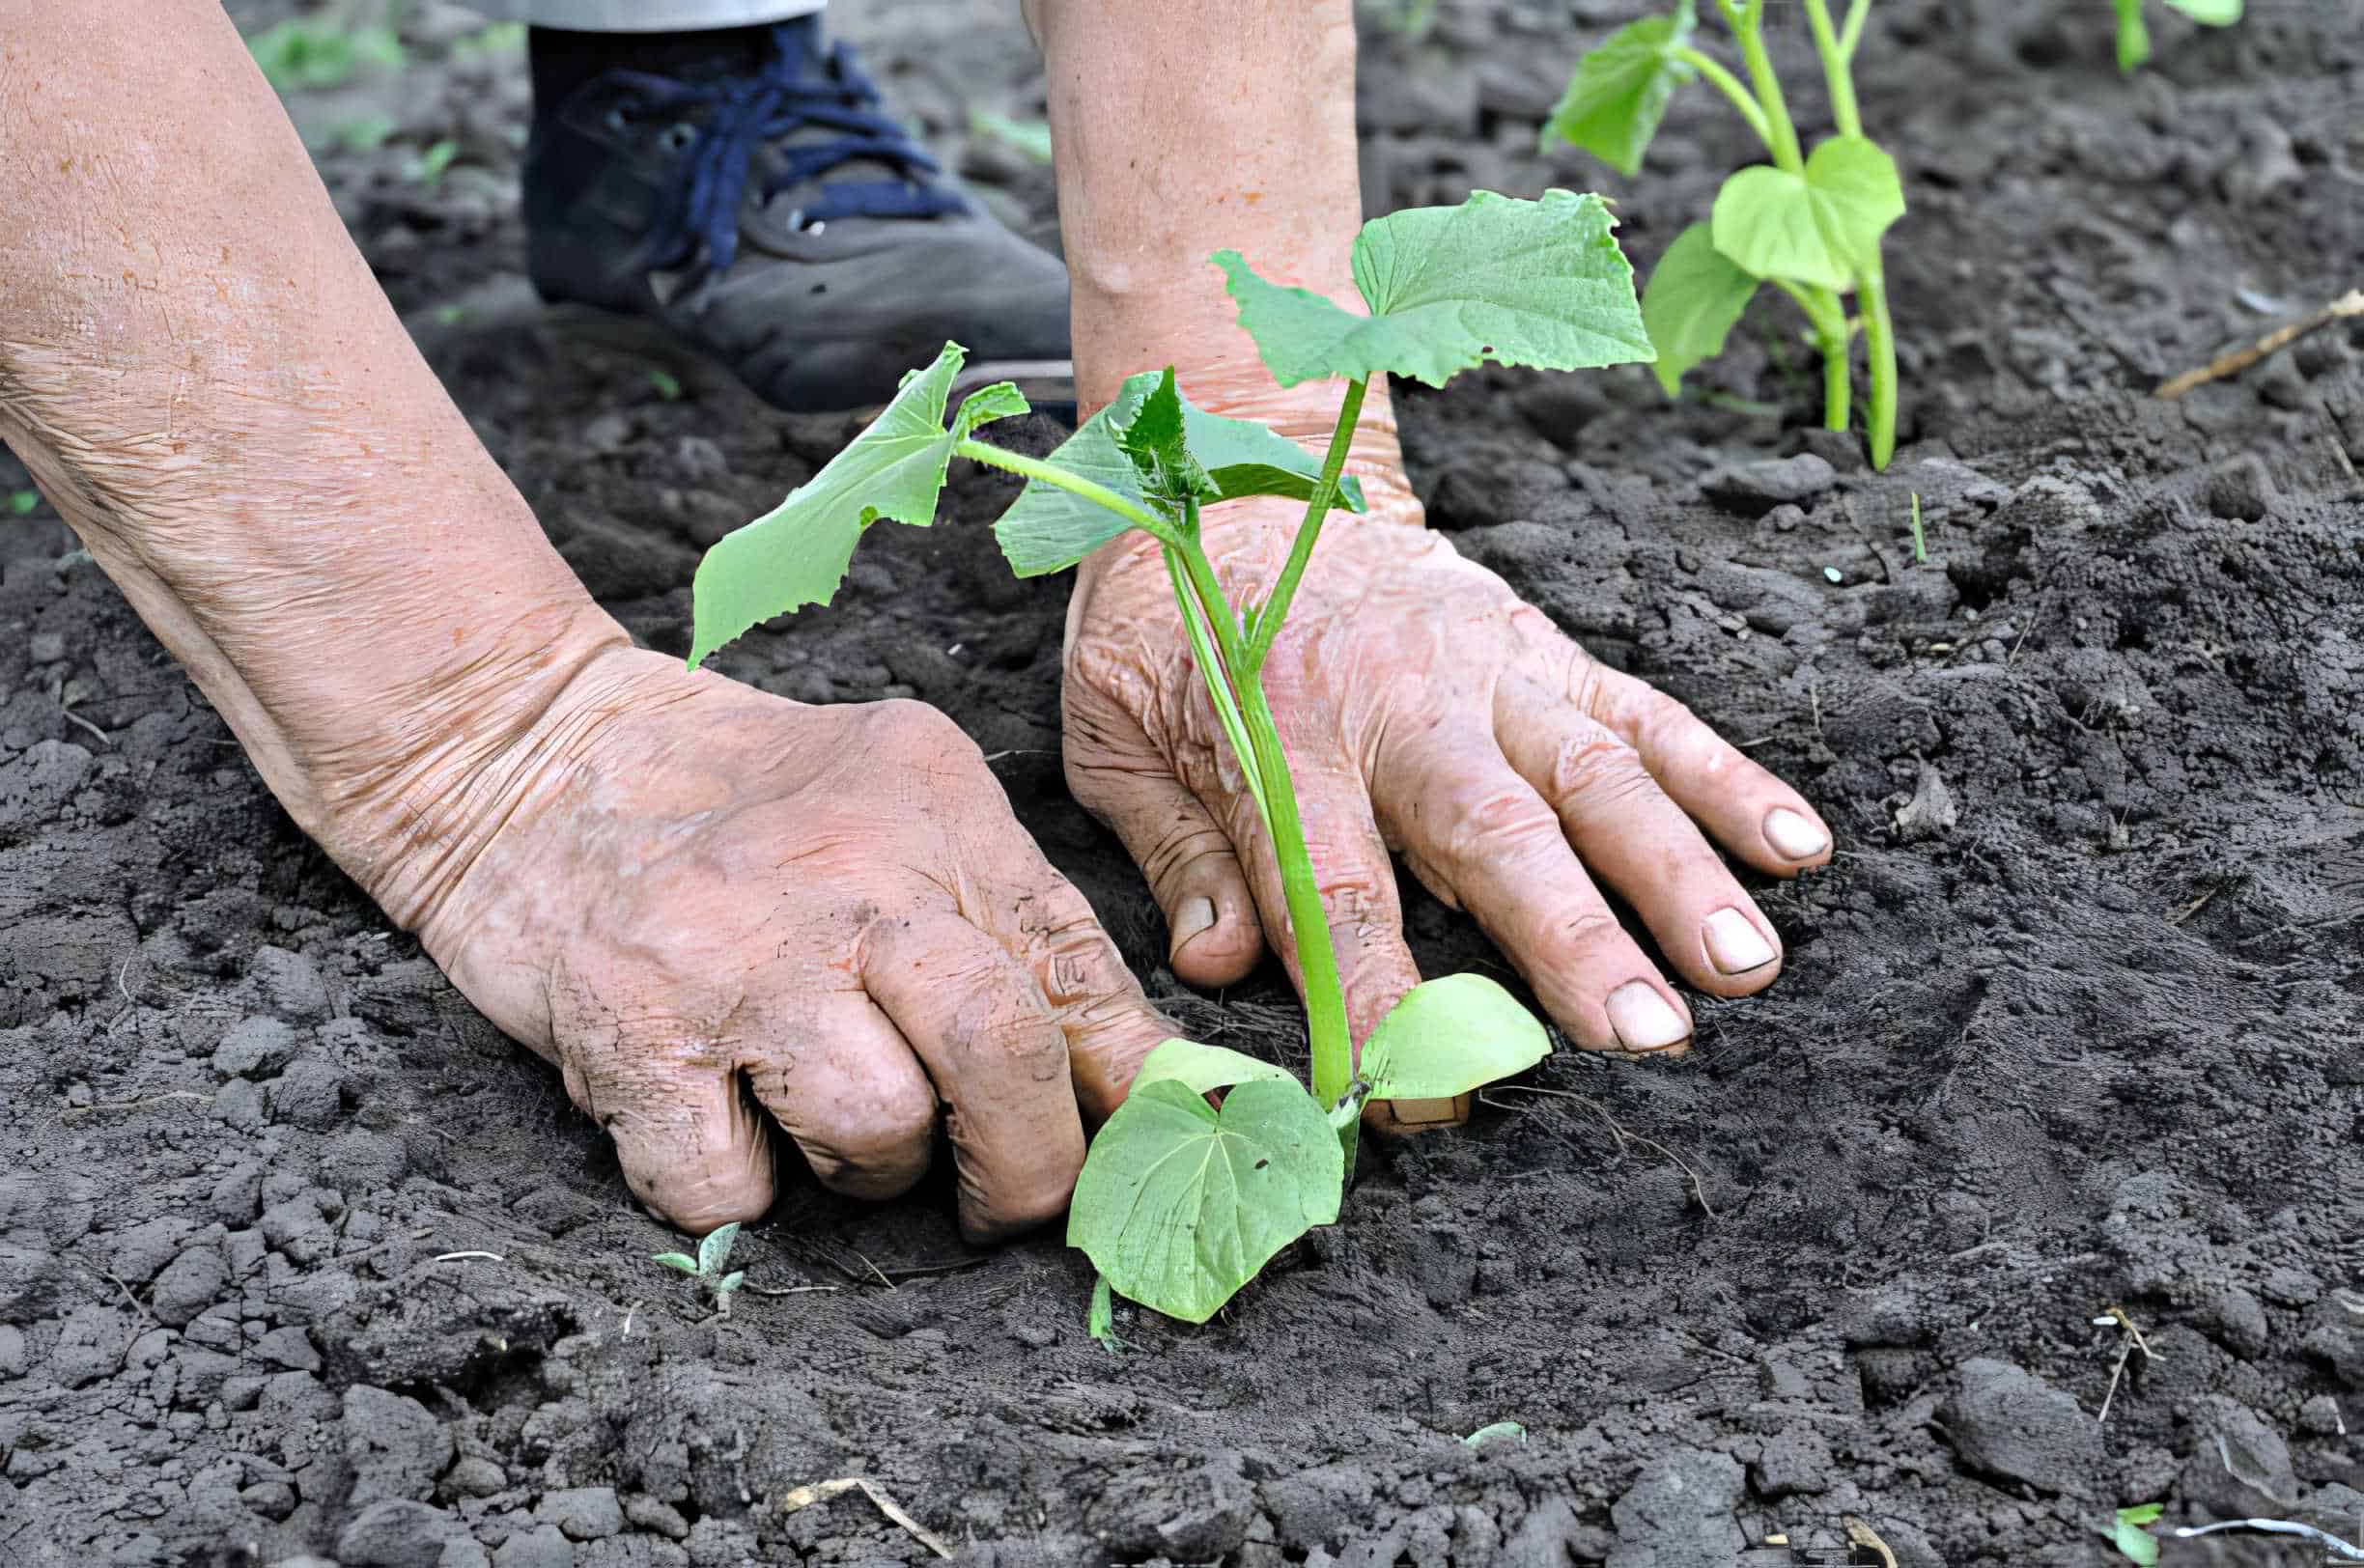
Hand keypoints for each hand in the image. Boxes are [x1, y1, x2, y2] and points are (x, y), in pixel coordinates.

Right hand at [384, 649, 1170, 1239]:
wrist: (526, 754)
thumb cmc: (740, 804)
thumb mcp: (901, 803)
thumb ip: (1013, 919)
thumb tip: (1139, 1074)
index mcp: (934, 811)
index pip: (1076, 967)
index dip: (1131, 1084)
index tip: (1140, 1145)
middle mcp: (847, 878)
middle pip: (1001, 1052)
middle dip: (1030, 1166)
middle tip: (1008, 1196)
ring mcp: (735, 959)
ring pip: (877, 1130)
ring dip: (871, 1171)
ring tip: (829, 1122)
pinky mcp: (630, 1035)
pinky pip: (728, 1190)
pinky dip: (739, 1193)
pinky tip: (723, 1125)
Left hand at [1062, 456, 1831, 1058]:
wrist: (1233, 474)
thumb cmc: (1167, 627)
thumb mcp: (1115, 736)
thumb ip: (1175, 854)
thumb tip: (1219, 968)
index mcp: (1280, 735)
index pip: (1336, 891)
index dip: (1378, 1001)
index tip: (1417, 1098)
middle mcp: (1400, 702)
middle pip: (1496, 834)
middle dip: (1577, 940)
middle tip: (1648, 1037)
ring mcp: (1488, 669)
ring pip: (1598, 774)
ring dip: (1678, 872)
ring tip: (1746, 966)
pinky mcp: (1545, 646)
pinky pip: (1648, 714)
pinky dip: (1727, 778)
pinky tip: (1797, 848)